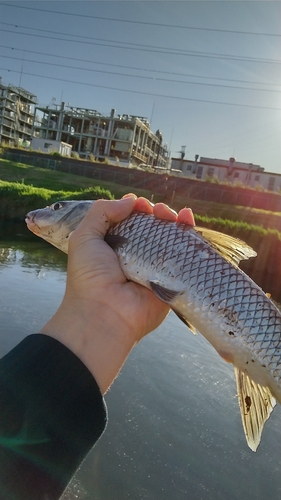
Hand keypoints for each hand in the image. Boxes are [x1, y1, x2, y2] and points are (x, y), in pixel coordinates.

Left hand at [40, 195, 194, 393]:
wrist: (104, 314)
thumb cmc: (89, 277)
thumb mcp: (84, 238)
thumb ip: (102, 212)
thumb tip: (130, 200)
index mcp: (115, 247)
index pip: (131, 222)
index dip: (138, 209)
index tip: (140, 205)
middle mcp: (136, 256)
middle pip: (153, 228)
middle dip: (158, 213)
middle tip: (158, 211)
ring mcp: (155, 268)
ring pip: (170, 238)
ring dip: (174, 220)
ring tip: (173, 214)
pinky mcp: (172, 279)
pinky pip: (184, 256)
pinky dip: (190, 235)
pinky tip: (188, 220)